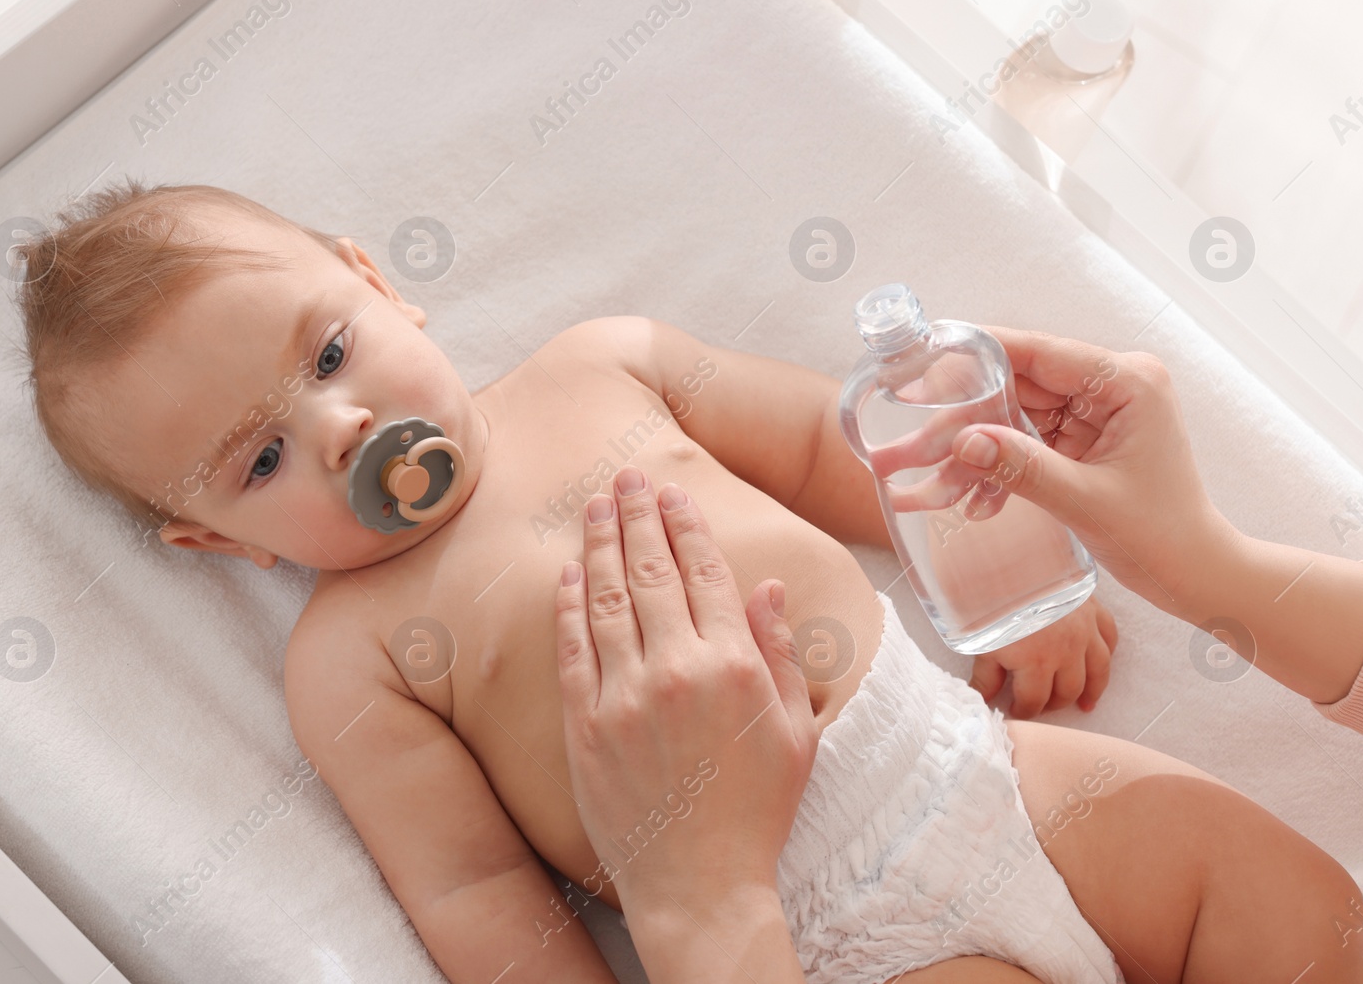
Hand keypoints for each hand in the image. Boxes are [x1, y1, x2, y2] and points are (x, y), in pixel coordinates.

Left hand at [554, 466, 818, 982]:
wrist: (699, 885)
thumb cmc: (755, 812)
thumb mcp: (794, 732)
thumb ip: (779, 653)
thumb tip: (769, 587)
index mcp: (733, 666)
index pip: (705, 574)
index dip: (686, 526)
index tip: (674, 493)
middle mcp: (676, 670)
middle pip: (652, 572)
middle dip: (638, 516)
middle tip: (627, 477)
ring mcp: (624, 696)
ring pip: (607, 599)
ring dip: (600, 545)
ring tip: (595, 506)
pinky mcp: (586, 724)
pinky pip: (573, 648)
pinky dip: (569, 604)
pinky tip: (568, 571)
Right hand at [948, 327, 1240, 619]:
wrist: (1193, 574)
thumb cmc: (1162, 536)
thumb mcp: (1086, 502)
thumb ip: (1023, 467)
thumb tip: (964, 440)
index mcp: (1127, 382)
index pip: (1038, 353)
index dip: (977, 357)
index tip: (924, 361)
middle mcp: (1111, 386)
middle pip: (1016, 385)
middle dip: (961, 418)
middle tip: (907, 442)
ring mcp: (1094, 412)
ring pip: (1011, 415)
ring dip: (969, 447)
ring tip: (922, 478)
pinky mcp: (1080, 438)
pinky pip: (1022, 440)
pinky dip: (992, 466)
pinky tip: (966, 498)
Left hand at [968, 595, 1117, 716]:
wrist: (1013, 559)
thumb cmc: (992, 600)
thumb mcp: (982, 641)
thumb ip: (986, 676)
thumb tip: (983, 700)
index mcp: (1036, 663)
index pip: (1034, 701)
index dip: (1024, 711)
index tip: (1015, 710)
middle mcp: (1066, 652)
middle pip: (1067, 691)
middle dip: (1053, 703)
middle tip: (1041, 705)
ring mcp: (1084, 631)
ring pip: (1096, 672)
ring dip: (1090, 690)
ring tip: (1084, 705)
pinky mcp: (1093, 610)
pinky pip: (1109, 637)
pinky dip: (1106, 653)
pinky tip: (1100, 664)